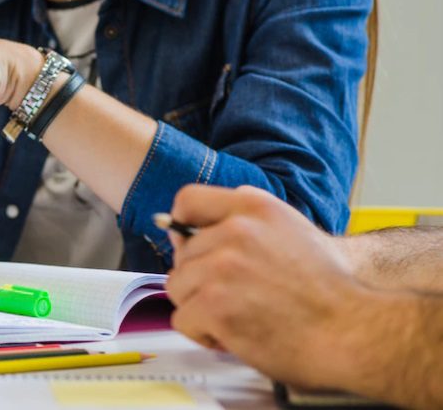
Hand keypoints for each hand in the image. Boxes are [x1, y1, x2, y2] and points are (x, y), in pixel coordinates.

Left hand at [166, 185, 367, 388]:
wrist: (355, 331)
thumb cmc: (329, 290)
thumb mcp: (291, 229)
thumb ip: (245, 221)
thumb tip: (192, 229)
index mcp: (253, 208)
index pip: (188, 200)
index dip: (181, 226)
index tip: (185, 244)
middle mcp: (235, 231)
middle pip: (182, 254)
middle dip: (200, 280)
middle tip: (236, 296)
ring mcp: (222, 267)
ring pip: (178, 287)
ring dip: (201, 308)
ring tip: (240, 315)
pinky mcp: (215, 304)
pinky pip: (183, 320)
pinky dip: (204, 334)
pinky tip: (236, 334)